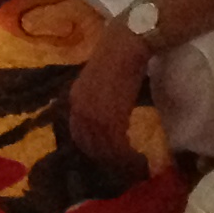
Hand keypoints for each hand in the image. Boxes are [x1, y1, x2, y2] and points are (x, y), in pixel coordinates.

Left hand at [68, 22, 151, 172]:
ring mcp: (94, 113)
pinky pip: (117, 145)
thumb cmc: (117, 55)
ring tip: (135, 167)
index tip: (108, 159)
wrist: (127, 42)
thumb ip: (98, 101)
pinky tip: (139, 159)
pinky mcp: (111, 116)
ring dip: (120, 163)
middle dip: (106, 161)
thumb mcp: (99, 81)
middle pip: (89, 146)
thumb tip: (108, 121)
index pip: (78, 135)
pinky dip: (128, 157)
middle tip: (123, 169)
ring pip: (104, 149)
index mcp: (74, 100)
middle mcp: (79, 110)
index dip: (93, 150)